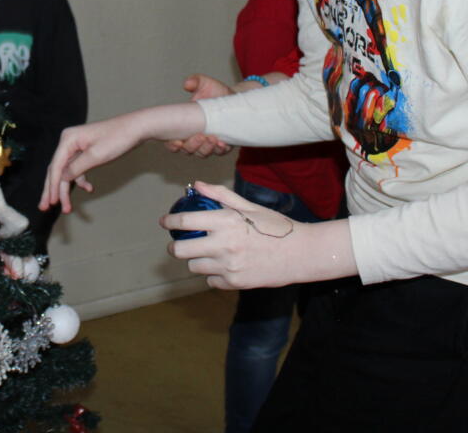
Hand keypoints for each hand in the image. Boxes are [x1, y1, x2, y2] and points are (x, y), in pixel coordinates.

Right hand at [40, 104, 206, 212]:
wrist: (136, 128)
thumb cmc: (117, 138)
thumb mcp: (95, 156)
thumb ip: (76, 169)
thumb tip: (61, 179)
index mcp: (68, 139)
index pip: (55, 167)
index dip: (52, 186)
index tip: (51, 203)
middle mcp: (69, 141)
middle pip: (57, 169)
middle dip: (52, 190)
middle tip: (45, 207)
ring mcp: (77, 146)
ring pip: (67, 172)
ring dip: (67, 189)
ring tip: (67, 207)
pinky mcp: (86, 151)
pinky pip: (78, 169)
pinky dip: (81, 180)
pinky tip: (88, 188)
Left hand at [162, 181, 355, 288]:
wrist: (301, 254)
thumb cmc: (276, 226)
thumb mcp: (249, 207)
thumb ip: (220, 195)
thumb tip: (196, 185)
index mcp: (226, 221)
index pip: (185, 221)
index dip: (170, 222)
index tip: (165, 222)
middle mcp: (224, 244)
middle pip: (181, 250)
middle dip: (175, 246)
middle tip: (177, 244)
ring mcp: (228, 266)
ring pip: (194, 266)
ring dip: (196, 260)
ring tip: (206, 254)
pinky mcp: (234, 282)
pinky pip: (211, 279)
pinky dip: (213, 273)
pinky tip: (224, 265)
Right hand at [166, 74, 231, 156]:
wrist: (234, 97)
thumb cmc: (215, 92)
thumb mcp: (205, 84)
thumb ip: (195, 81)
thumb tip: (187, 84)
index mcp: (184, 127)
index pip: (173, 142)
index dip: (172, 145)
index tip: (177, 142)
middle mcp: (194, 138)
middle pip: (188, 150)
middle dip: (192, 145)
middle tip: (199, 136)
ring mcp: (208, 143)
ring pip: (203, 153)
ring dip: (206, 148)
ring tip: (212, 139)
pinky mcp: (223, 145)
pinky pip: (220, 152)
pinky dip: (220, 150)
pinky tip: (222, 144)